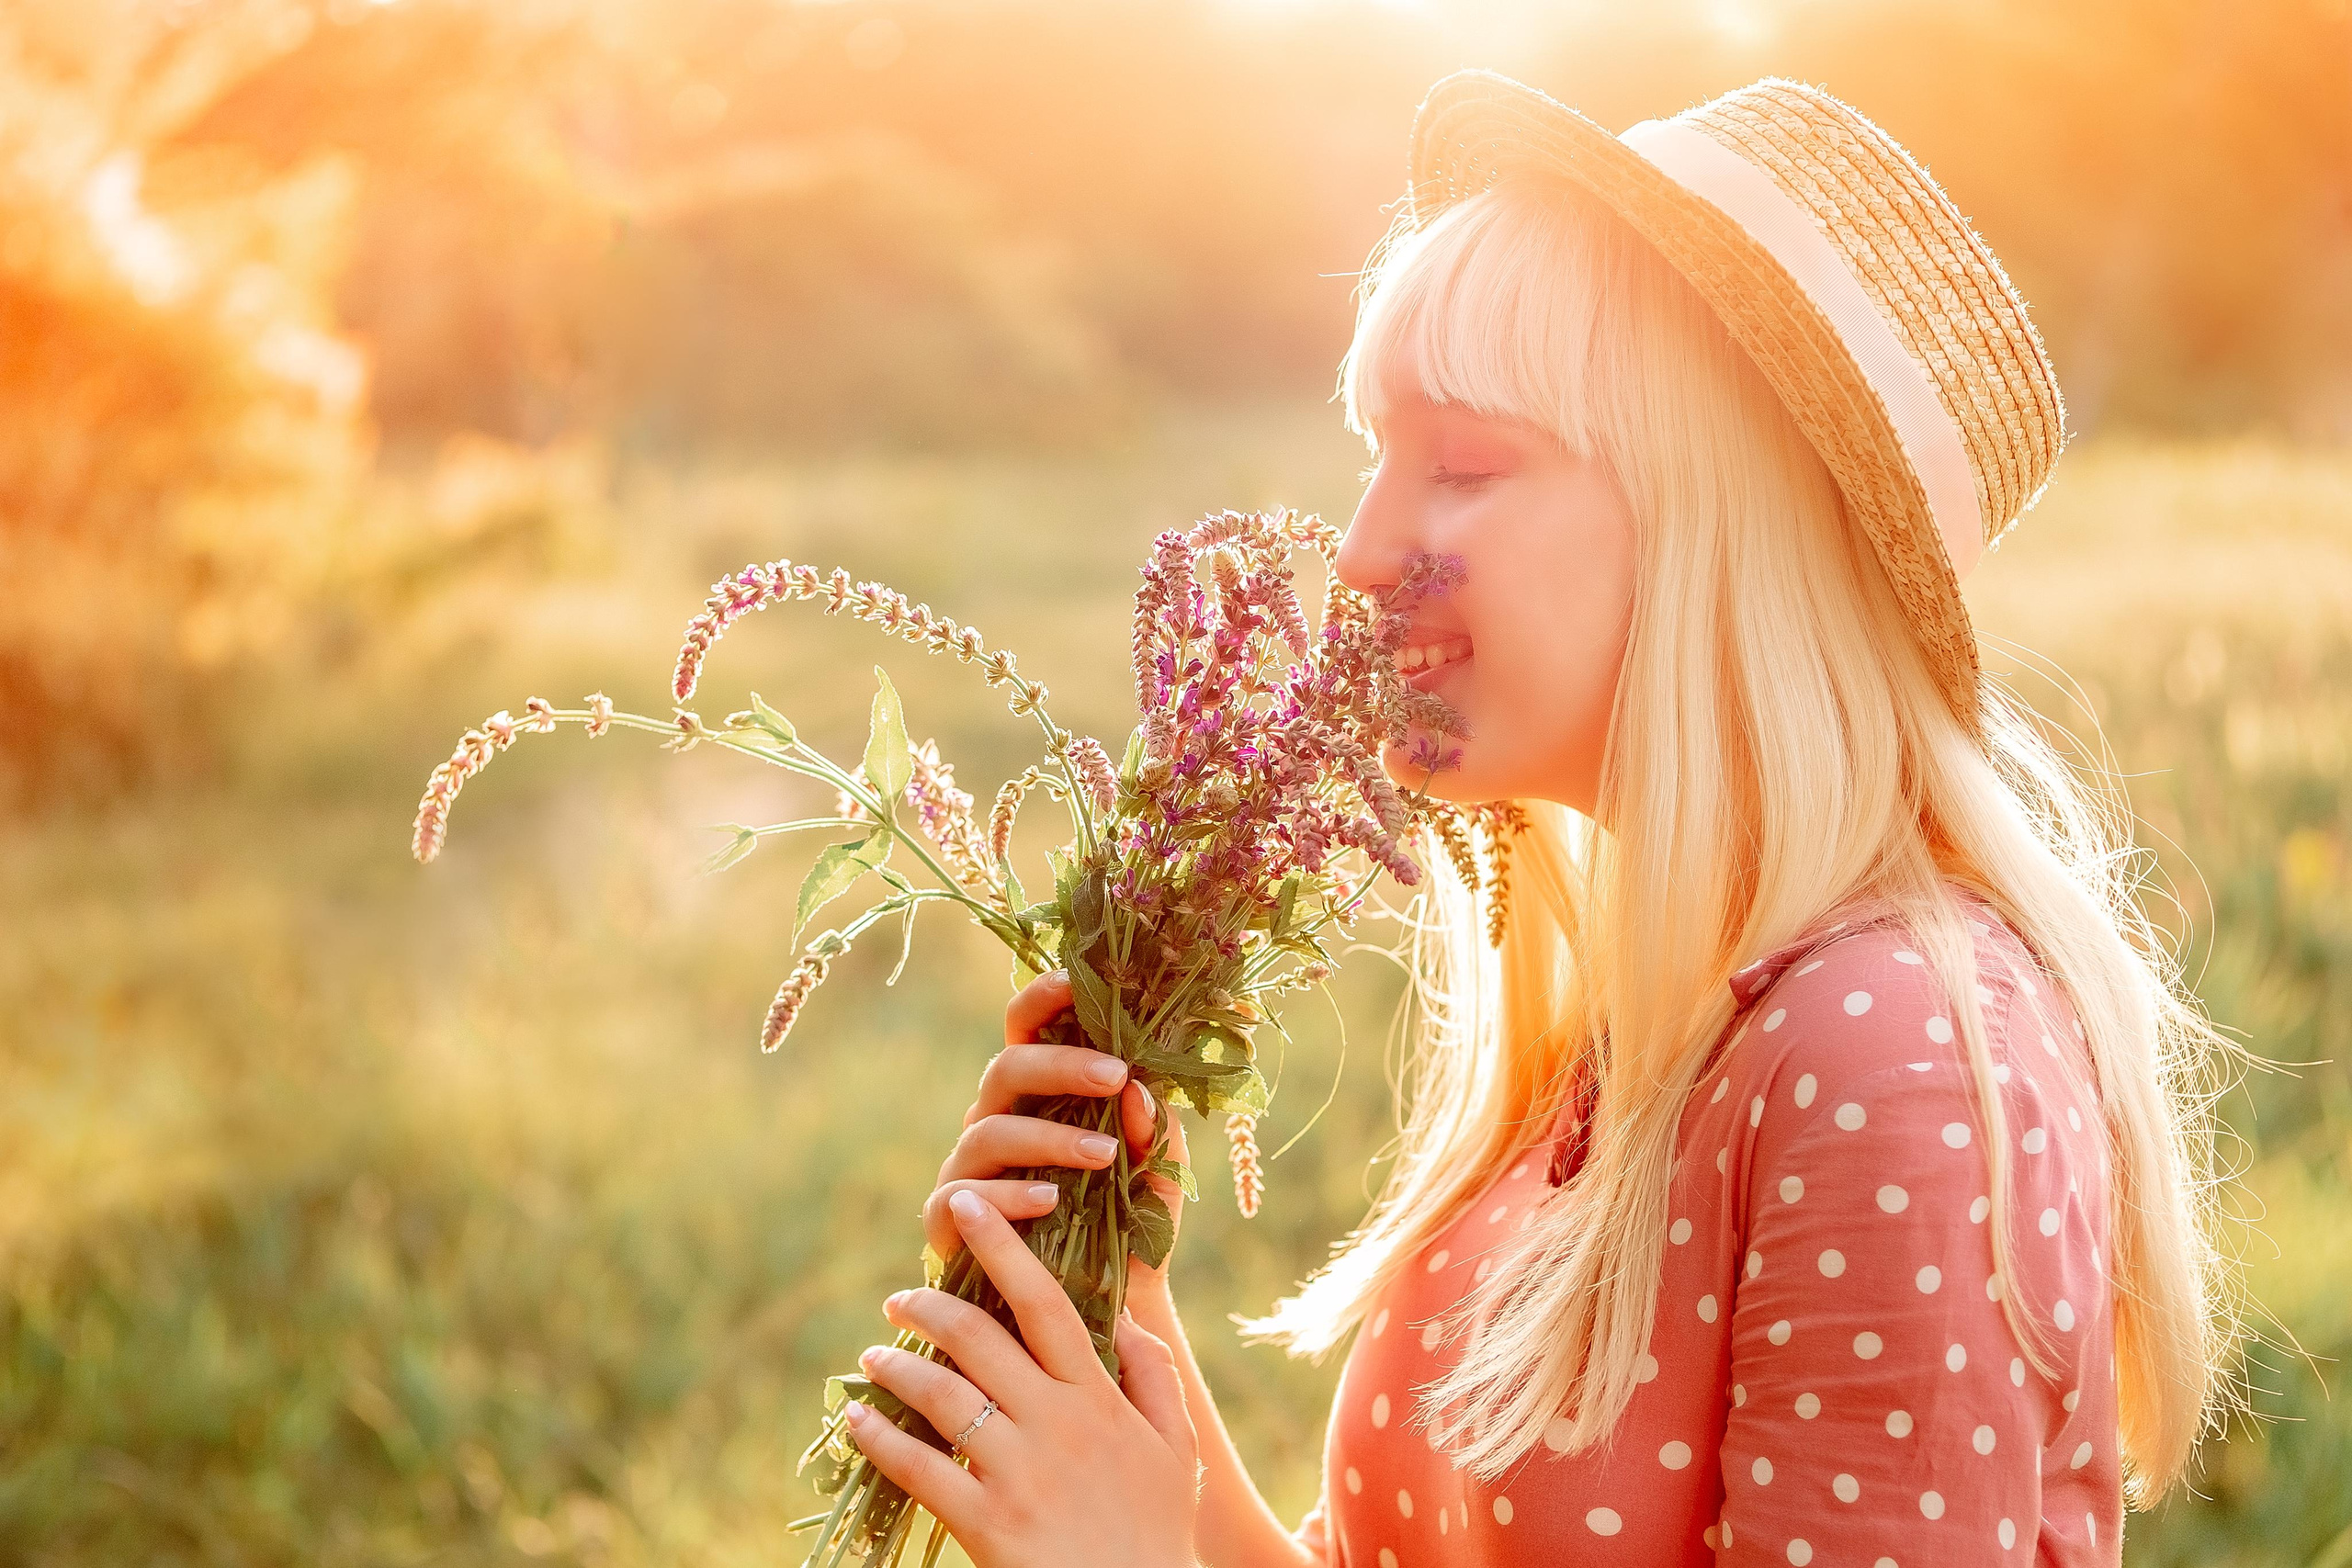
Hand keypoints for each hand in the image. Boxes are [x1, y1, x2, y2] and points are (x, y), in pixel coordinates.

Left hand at [850, 1189, 1201, 1567]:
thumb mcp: (1175, 1449)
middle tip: (899, 1297)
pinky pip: (919, 1467)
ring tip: (873, 1356)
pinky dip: (879, 1438)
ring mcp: (1018, 1471)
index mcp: (1098, 1398)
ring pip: (942, 1394)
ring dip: (896, 1367)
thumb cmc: (1155, 1534)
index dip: (1003, 1248)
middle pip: (979, 1338)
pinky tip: (856, 1421)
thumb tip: (1131, 1323)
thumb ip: (1155, 1379)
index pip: (1045, 1302)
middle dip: (929, 1306)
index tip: (968, 1209)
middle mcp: (1056, 1423)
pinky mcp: (985, 1521)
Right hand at [922, 968, 1190, 1298]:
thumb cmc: (1128, 1225)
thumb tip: (1140, 1090)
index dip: (1045, 996)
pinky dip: (1010, 1197)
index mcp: (1039, 1093)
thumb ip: (1155, 1131)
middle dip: (1062, 1065)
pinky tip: (1050, 1202)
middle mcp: (996, 1118)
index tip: (1080, 980)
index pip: (1028, 1027)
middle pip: (1007, 1067)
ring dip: (1049, 1137)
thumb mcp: (1158, 1174)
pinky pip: (966, 1198)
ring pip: (989, 1130)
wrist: (1107, 1311)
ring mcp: (968, 1167)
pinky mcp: (949, 1221)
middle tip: (1116, 1076)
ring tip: (1103, 1156)